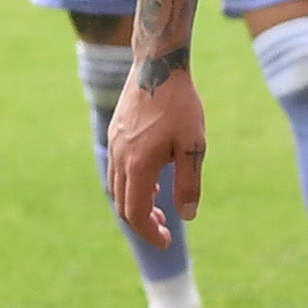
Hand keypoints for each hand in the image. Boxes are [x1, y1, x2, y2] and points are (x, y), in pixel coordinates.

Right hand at [106, 64, 205, 246]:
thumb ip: (189, 184)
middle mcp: (121, 158)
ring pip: (117, 187)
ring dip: (135, 203)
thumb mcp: (193, 146)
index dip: (150, 233)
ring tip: (159, 206)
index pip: (137, 214)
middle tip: (165, 228)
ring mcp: (114, 145)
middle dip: (143, 222)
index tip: (166, 242)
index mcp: (139, 166)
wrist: (158, 65)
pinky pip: (117, 169)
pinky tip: (151, 178)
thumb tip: (187, 216)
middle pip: (123, 205)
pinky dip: (130, 184)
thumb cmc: (180, 105)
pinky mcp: (115, 133)